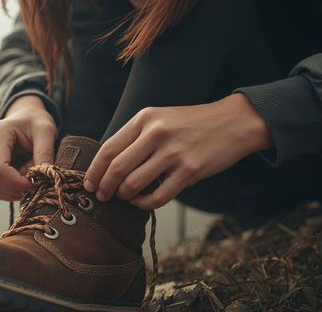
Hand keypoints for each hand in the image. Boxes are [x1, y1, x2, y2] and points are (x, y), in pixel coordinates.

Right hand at [0, 95, 56, 200]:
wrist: (24, 118)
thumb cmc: (35, 122)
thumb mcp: (46, 131)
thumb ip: (45, 151)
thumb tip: (44, 176)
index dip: (17, 183)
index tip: (35, 183)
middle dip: (16, 187)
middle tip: (34, 178)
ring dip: (12, 190)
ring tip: (26, 175)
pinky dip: (8, 191)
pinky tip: (19, 178)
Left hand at [83, 93, 272, 209]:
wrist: (233, 122)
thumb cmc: (191, 123)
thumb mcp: (159, 118)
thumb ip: (135, 136)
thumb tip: (107, 164)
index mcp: (144, 119)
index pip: (108, 148)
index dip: (94, 170)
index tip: (88, 184)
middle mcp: (156, 133)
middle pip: (117, 168)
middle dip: (104, 187)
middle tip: (102, 196)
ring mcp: (173, 153)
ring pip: (134, 184)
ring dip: (124, 196)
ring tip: (124, 197)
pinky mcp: (190, 171)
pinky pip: (158, 196)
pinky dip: (144, 203)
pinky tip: (142, 201)